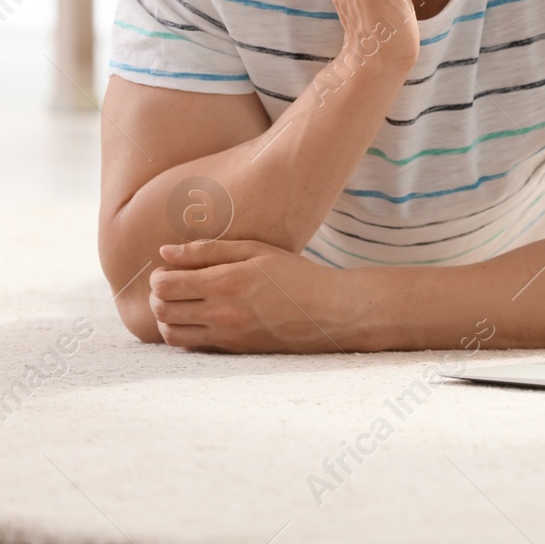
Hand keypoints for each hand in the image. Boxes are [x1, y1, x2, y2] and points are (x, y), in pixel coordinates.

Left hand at [148, 240, 351, 352]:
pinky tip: (199, 319)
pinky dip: (184, 334)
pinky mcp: (232, 350)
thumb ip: (208, 250)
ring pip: (171, 334)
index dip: (159, 276)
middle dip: (159, 296)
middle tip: (173, 285)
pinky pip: (191, 346)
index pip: (165, 286)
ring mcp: (226, 335)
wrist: (328, 312)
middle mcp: (222, 313)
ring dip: (168, 317)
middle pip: (162, 310)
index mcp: (227, 282)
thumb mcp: (256, 250)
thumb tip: (164, 252)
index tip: (170, 269)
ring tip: (183, 303)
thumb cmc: (295, 275)